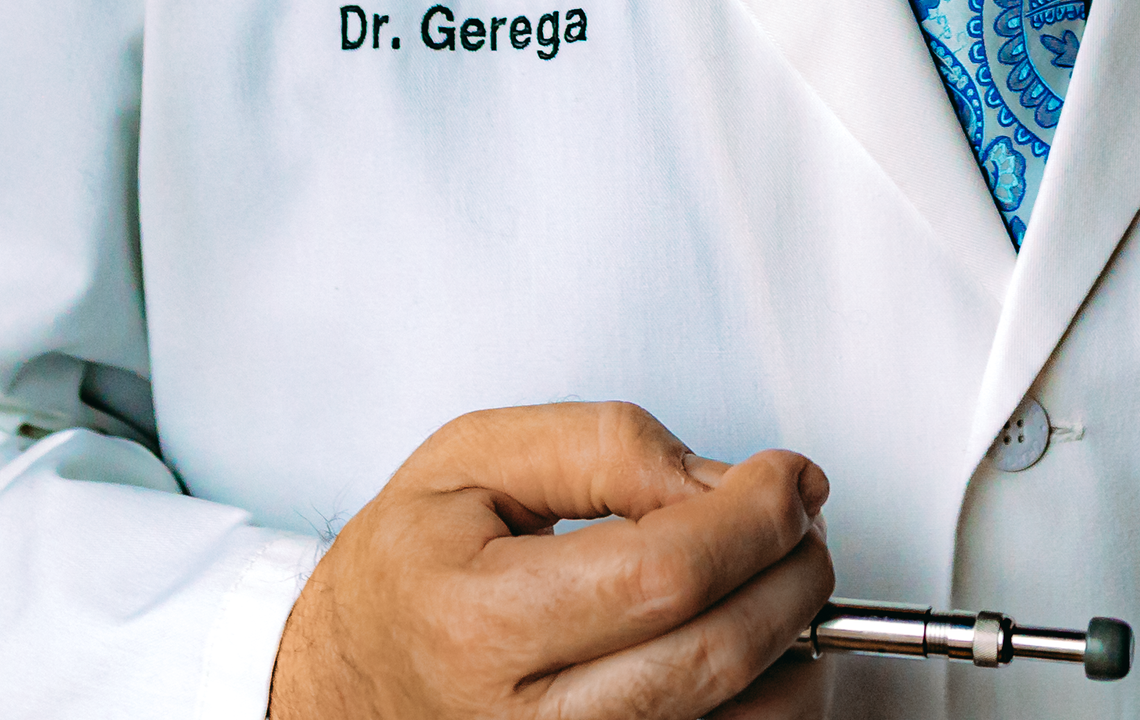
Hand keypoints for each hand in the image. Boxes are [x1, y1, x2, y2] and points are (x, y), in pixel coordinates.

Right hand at [269, 400, 832, 719]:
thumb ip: (603, 445)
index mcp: (481, 623)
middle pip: (714, 655)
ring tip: (776, 578)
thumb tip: (716, 481)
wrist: (339, 687)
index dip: (754, 515)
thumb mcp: (474, 457)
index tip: (790, 475)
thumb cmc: (407, 573)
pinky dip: (764, 704)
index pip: (665, 574)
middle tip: (800, 518)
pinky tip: (751, 647)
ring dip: (794, 644)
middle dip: (791, 570)